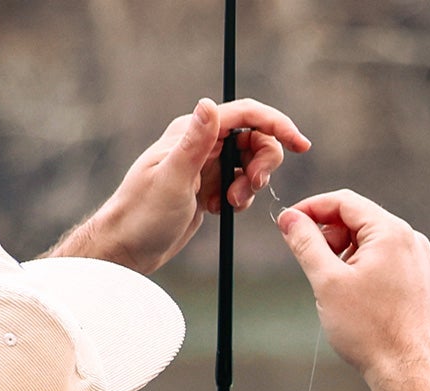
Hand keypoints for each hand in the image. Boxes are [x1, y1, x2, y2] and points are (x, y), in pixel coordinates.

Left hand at [56, 98, 309, 273]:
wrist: (127, 247)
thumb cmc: (142, 214)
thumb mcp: (172, 179)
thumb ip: (194, 143)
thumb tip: (209, 104)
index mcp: (194, 131)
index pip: (246, 115)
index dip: (277, 125)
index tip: (301, 145)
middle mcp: (202, 143)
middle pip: (254, 139)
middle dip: (263, 163)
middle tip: (252, 187)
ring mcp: (205, 165)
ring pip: (249, 164)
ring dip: (250, 184)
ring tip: (230, 204)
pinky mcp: (207, 188)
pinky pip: (238, 186)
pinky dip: (238, 200)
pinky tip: (218, 211)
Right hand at [275, 191, 429, 390]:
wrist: (403, 370)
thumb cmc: (368, 331)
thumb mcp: (327, 282)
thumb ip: (306, 243)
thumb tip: (290, 219)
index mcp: (391, 231)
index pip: (344, 202)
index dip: (311, 208)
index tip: (287, 223)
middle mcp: (410, 239)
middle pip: (359, 220)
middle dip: (328, 234)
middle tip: (306, 257)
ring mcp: (418, 260)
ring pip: (371, 242)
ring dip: (344, 253)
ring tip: (331, 284)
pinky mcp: (419, 280)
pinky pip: (385, 261)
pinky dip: (363, 267)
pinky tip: (352, 294)